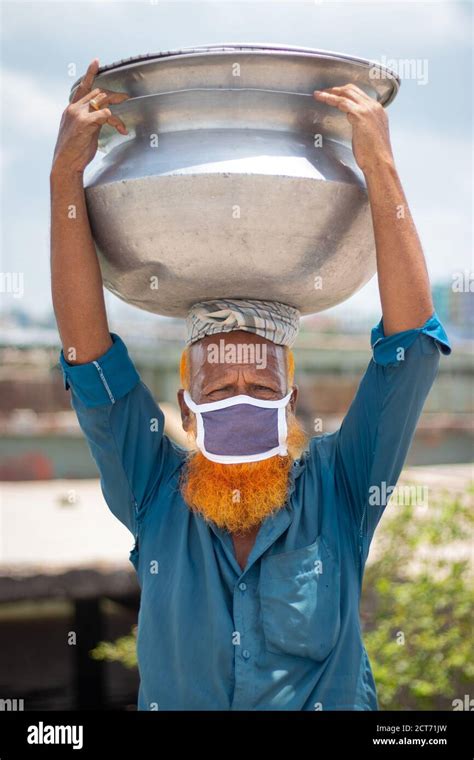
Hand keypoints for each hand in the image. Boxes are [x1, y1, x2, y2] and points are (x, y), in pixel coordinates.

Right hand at [51, 58, 128, 175]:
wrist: (65, 164)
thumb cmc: (73, 153)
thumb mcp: (80, 133)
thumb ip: (89, 122)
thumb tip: (101, 120)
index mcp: (70, 110)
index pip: (81, 88)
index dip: (90, 75)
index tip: (96, 62)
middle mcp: (73, 109)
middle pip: (96, 93)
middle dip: (111, 93)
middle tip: (124, 96)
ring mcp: (78, 114)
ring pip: (101, 100)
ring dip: (116, 100)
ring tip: (125, 102)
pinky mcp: (85, 122)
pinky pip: (106, 114)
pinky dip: (117, 121)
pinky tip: (122, 130)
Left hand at [313, 84, 394, 174]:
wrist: (380, 162)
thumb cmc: (375, 156)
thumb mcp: (371, 136)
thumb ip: (364, 126)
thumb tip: (356, 125)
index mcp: (379, 111)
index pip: (361, 95)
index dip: (346, 93)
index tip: (336, 95)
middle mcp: (374, 107)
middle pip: (353, 90)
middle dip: (337, 89)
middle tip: (325, 92)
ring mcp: (368, 110)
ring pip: (346, 93)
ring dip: (331, 92)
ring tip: (319, 94)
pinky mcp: (360, 115)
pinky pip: (342, 102)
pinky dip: (330, 99)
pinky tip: (322, 99)